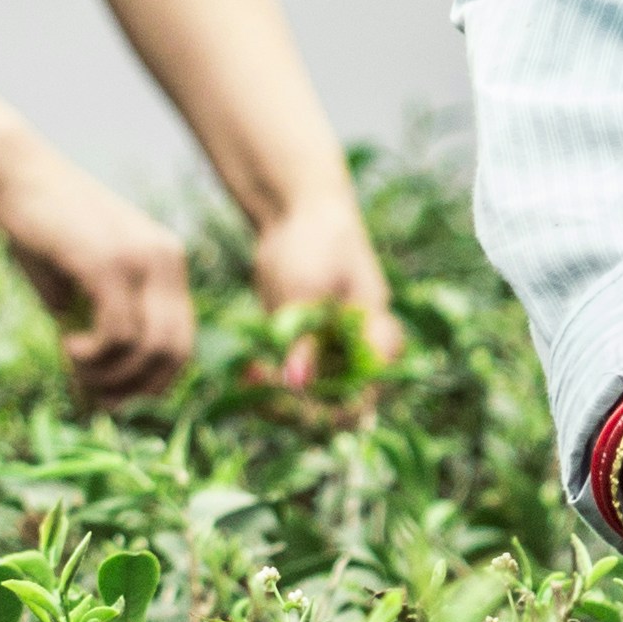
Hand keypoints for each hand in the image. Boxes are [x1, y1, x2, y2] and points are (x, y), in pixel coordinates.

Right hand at [0, 143, 193, 400]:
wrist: (16, 174)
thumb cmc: (43, 231)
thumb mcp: (82, 284)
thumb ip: (102, 326)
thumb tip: (105, 395)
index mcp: (168, 262)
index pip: (183, 342)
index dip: (152, 383)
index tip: (114, 397)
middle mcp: (166, 259)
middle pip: (175, 352)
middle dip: (134, 389)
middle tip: (93, 394)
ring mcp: (141, 258)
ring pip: (148, 349)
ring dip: (109, 376)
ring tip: (75, 366)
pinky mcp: (109, 262)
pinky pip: (119, 334)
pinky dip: (94, 356)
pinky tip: (68, 344)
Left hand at [245, 184, 403, 395]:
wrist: (296, 213)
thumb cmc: (316, 240)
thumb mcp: (308, 291)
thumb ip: (306, 339)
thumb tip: (297, 384)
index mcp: (377, 340)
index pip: (366, 395)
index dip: (332, 409)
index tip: (294, 398)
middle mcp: (356, 355)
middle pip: (335, 407)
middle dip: (296, 409)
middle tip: (262, 391)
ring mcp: (328, 354)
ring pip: (308, 401)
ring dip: (276, 398)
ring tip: (248, 376)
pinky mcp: (301, 349)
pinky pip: (286, 382)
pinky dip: (266, 382)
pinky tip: (245, 371)